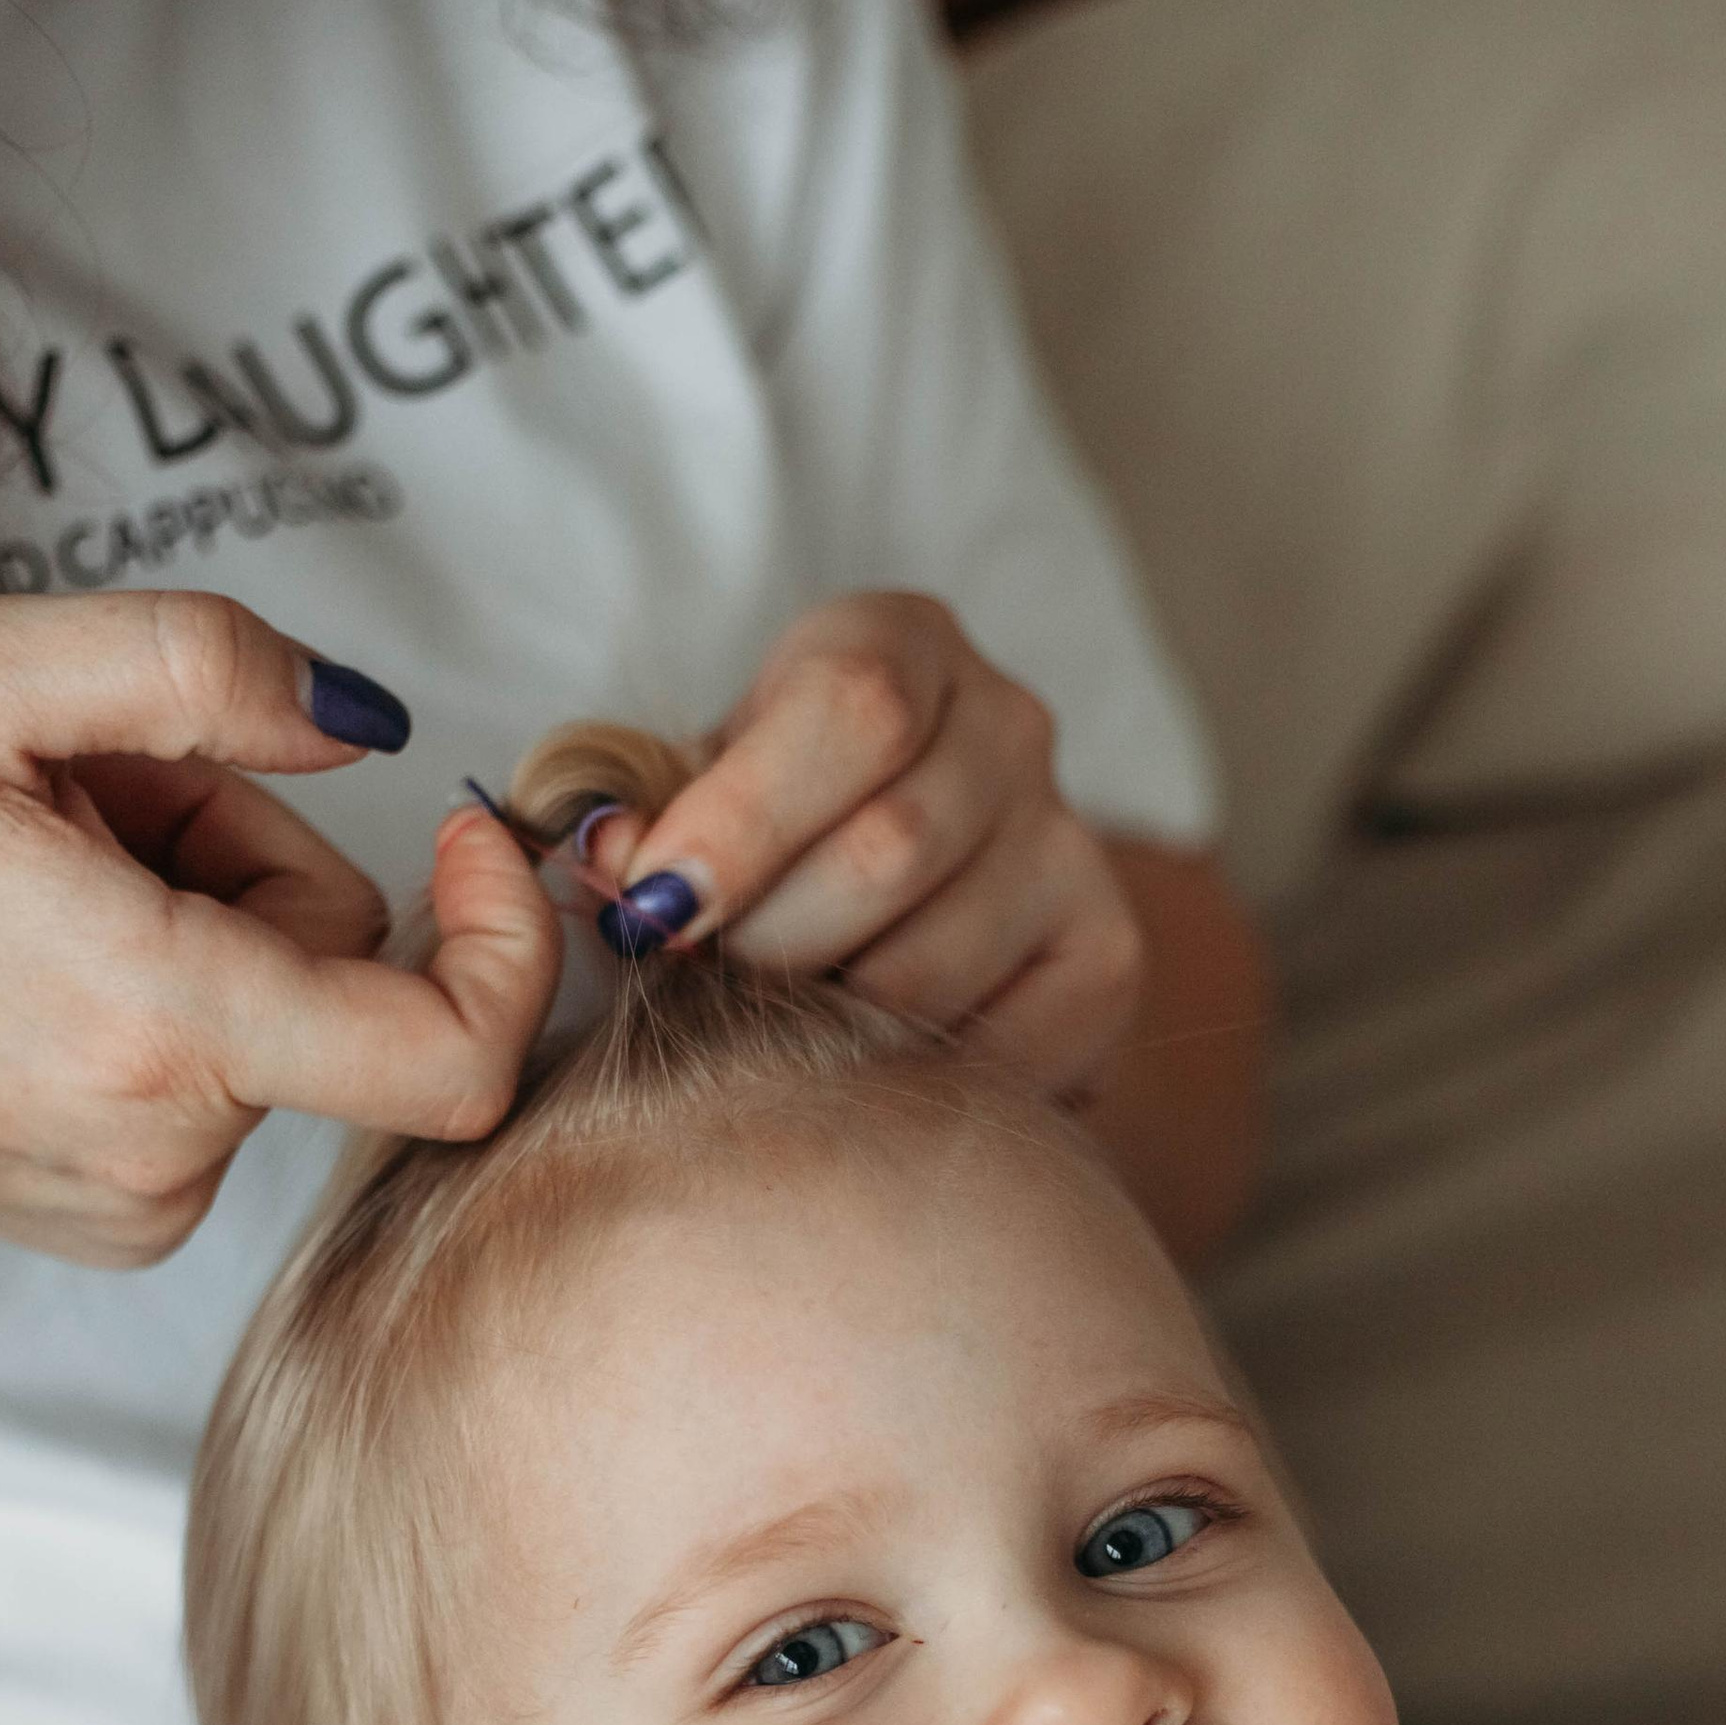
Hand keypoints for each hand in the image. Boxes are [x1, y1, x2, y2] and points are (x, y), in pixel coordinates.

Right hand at [0, 594, 558, 1265]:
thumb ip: (200, 667)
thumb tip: (362, 715)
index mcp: (164, 1023)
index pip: (455, 1055)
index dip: (508, 942)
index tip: (471, 842)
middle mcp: (172, 1142)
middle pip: (335, 972)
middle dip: (247, 858)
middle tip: (88, 804)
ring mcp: (143, 1199)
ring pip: (268, 1020)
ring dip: (189, 924)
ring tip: (30, 881)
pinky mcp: (115, 1220)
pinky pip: (208, 1080)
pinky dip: (152, 1003)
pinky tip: (27, 965)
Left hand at [572, 590, 1144, 1100]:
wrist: (875, 913)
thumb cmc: (753, 839)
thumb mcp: (682, 792)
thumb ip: (643, 815)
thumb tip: (618, 858)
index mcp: (899, 644)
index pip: (854, 711)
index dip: (744, 821)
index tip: (653, 907)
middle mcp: (1009, 725)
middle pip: (891, 850)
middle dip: (768, 945)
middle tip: (704, 985)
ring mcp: (1073, 843)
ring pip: (927, 972)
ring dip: (824, 1025)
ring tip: (783, 1022)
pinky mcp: (1107, 959)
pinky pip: (992, 1054)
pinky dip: (904, 1079)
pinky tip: (863, 1060)